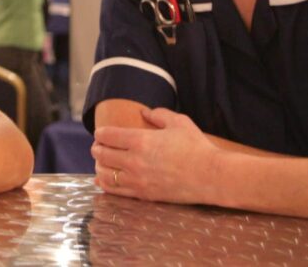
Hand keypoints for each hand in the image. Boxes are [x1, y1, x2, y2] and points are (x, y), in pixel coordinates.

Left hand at [91, 107, 218, 203]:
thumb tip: (144, 112)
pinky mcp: (143, 195)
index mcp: (141, 140)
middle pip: (101, 154)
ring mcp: (137, 180)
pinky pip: (114, 191)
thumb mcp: (179, 122)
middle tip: (98, 146)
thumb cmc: (197, 147)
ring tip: (101, 162)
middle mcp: (134, 160)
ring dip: (99, 166)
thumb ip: (159, 114)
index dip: (100, 133)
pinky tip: (103, 179)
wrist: (211, 176)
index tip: (101, 133)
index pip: (107, 135)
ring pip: (104, 174)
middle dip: (97, 148)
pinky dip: (104, 184)